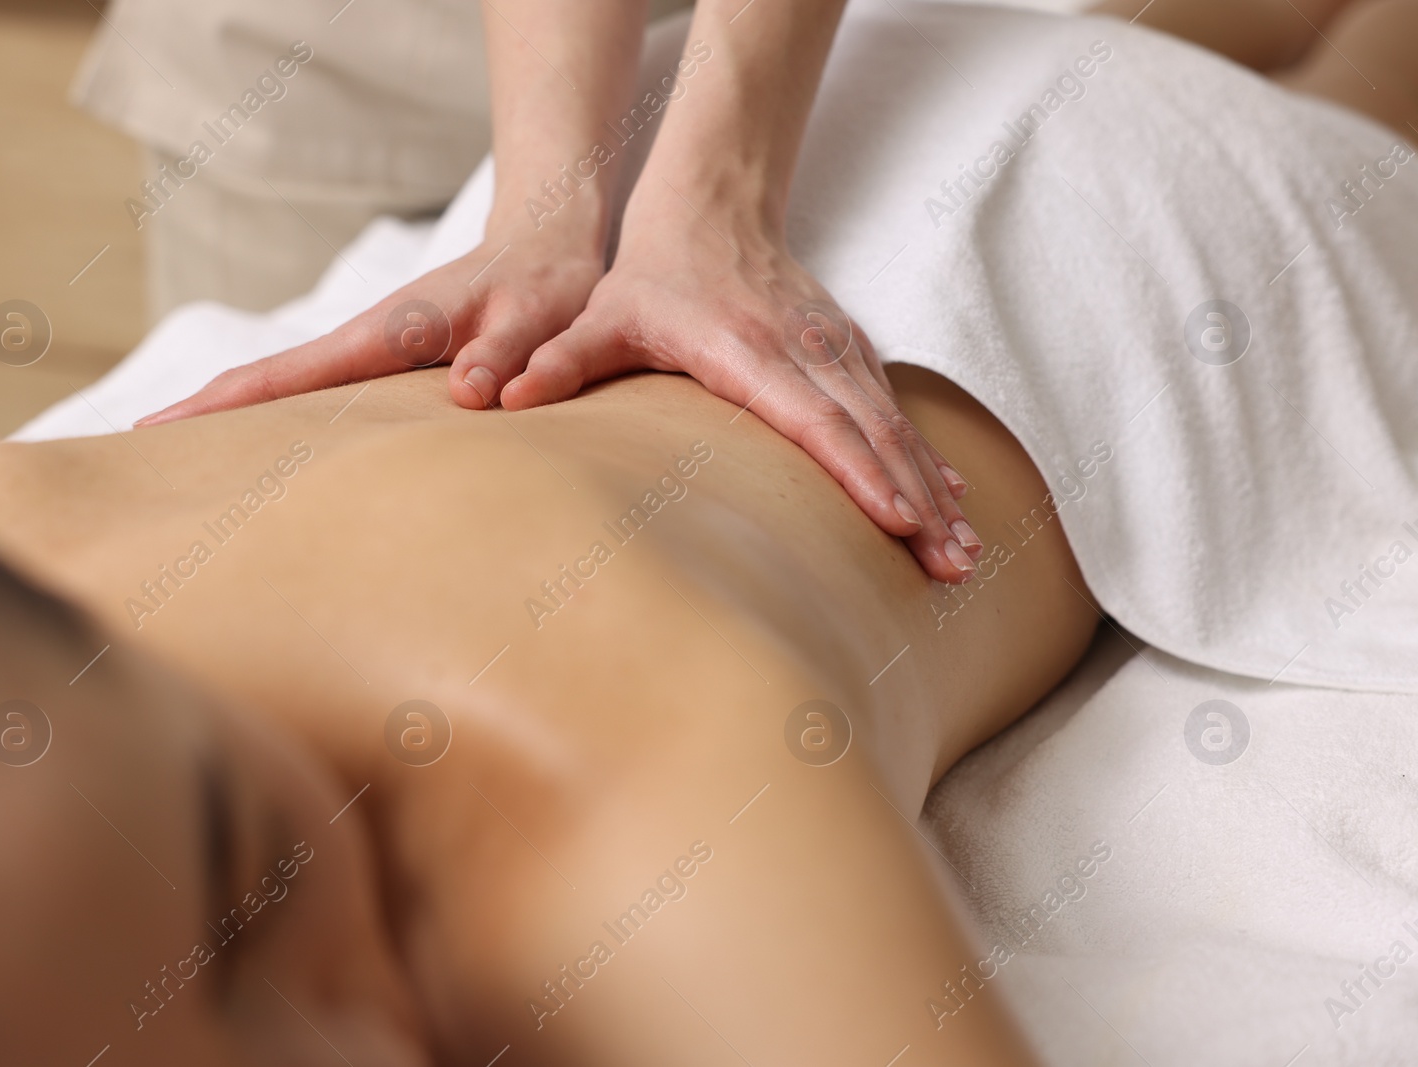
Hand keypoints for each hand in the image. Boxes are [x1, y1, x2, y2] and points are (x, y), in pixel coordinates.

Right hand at [137, 227, 606, 424]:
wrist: (548, 245)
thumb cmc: (544, 284)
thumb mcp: (536, 317)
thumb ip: (507, 352)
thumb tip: (471, 395)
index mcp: (386, 334)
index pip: (289, 374)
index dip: (222, 403)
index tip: (155, 428)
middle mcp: (366, 343)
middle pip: (268, 384)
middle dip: (203, 415)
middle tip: (139, 456)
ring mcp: (373, 355)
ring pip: (292, 391)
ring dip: (238, 420)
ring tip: (187, 465)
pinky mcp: (391, 367)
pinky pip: (327, 398)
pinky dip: (287, 419)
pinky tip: (273, 452)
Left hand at [494, 191, 982, 583]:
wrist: (712, 202)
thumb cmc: (652, 275)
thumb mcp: (598, 315)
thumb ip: (557, 358)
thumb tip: (500, 397)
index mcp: (748, 349)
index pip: (811, 417)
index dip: (856, 469)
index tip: (896, 519)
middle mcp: (804, 349)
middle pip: (870, 432)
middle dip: (914, 501)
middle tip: (951, 568)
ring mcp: (834, 348)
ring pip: (893, 425)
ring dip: (931, 488)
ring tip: (963, 555)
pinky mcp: (847, 350)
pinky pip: (894, 411)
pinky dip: (923, 456)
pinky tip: (951, 500)